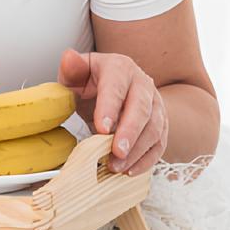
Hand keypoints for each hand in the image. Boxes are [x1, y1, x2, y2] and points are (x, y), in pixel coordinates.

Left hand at [58, 48, 167, 175]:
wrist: (113, 89)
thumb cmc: (92, 82)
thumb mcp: (77, 73)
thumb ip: (71, 68)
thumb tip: (69, 58)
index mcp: (119, 68)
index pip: (116, 86)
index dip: (110, 107)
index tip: (102, 128)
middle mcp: (142, 84)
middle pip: (141, 108)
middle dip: (129, 132)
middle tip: (116, 152)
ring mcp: (155, 104)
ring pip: (154, 128)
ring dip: (137, 150)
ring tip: (116, 166)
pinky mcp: (160, 124)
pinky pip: (159, 143)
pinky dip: (146, 160)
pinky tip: (129, 171)